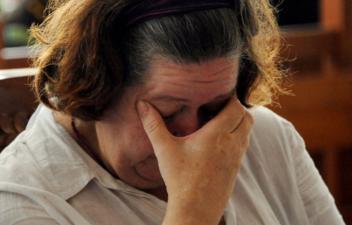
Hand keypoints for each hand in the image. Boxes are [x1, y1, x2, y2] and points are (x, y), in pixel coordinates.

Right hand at [137, 96, 253, 224]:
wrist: (195, 209)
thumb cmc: (179, 179)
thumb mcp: (164, 149)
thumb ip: (153, 124)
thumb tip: (142, 104)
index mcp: (216, 135)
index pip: (235, 108)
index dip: (230, 98)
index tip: (217, 95)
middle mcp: (232, 144)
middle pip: (247, 117)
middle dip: (236, 108)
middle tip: (218, 107)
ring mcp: (236, 158)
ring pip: (247, 131)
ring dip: (238, 123)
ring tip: (218, 122)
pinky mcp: (236, 169)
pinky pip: (243, 145)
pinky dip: (237, 137)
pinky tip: (219, 142)